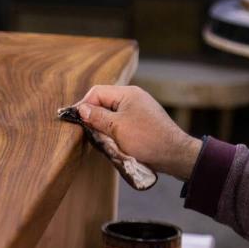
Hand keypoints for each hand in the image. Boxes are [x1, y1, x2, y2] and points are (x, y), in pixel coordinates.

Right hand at [75, 85, 201, 180]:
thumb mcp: (117, 128)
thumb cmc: (147, 139)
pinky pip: (120, 123)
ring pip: (111, 114)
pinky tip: (111, 142)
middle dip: (93, 116)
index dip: (83, 105)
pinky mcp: (141, 123)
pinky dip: (113, 131)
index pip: (97, 92)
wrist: (174, 155)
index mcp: (128, 93)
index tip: (74, 119)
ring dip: (103, 126)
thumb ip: (97, 117)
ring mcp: (138, 110)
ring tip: (98, 138)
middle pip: (104, 102)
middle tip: (85, 130)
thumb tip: (80, 109)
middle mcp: (133, 98)